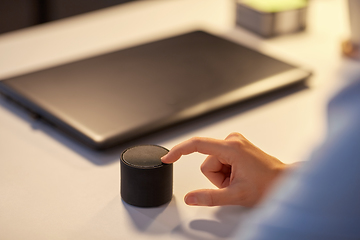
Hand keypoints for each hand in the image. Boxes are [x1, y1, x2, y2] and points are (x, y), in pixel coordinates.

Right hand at [161, 132, 286, 206]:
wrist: (283, 181)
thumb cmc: (267, 184)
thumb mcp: (236, 195)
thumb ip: (210, 197)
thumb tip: (190, 197)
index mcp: (232, 147)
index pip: (197, 145)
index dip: (179, 151)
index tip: (168, 157)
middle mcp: (232, 140)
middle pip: (207, 162)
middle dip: (216, 177)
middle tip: (233, 184)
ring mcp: (234, 142)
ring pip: (213, 163)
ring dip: (221, 176)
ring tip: (238, 180)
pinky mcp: (235, 146)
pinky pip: (219, 160)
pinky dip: (225, 171)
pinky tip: (238, 174)